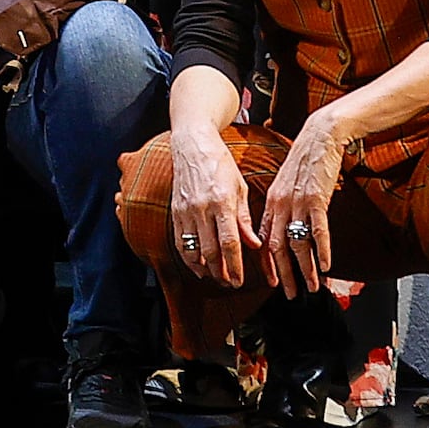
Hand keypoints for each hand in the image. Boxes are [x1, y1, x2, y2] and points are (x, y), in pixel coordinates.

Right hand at [162, 120, 256, 288]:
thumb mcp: (239, 187)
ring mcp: (186, 211)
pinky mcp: (175, 211)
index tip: (239, 281)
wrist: (192, 144)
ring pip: (193, 250)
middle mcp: (202, 209)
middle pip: (210, 251)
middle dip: (221, 272)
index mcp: (222, 202)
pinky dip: (188, 257)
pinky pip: (180, 241)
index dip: (234, 266)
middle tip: (229, 283)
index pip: (229, 243)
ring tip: (215, 276)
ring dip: (204, 268)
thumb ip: (245, 219)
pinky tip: (197, 265)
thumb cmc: (220, 163)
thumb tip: (254, 245)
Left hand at [256, 110, 346, 289]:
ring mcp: (298, 203)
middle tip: (289, 293)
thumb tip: (283, 227)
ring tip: (313, 287)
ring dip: (305, 269)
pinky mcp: (317, 199)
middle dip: (284, 274)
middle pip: (277, 247)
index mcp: (272, 202)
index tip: (271, 281)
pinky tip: (326, 265)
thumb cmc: (306, 159)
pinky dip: (322, 250)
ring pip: (298, 244)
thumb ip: (282, 205)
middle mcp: (281, 205)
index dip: (267, 264)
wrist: (321, 135)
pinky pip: (318, 231)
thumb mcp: (287, 183)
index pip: (264, 239)